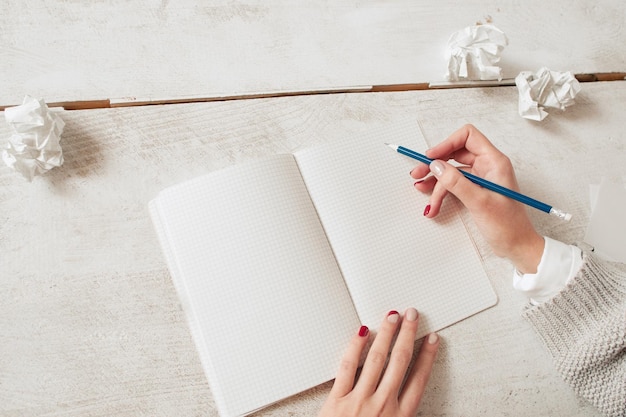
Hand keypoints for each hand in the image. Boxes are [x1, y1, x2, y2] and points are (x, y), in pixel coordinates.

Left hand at [317, 308, 438, 416]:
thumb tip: (411, 398)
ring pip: (377, 359)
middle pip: (400, 362)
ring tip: (392, 316)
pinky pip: (347, 367)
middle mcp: (383, 405)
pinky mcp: (337, 400)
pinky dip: (354, 347)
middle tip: (412, 314)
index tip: (432, 339)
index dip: (427, 356)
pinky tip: (361, 332)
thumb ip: (402, 415)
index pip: (418, 379)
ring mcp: (360, 401)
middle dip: (408, 335)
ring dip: (386, 334)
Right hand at [411, 124, 543, 272]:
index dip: (447, 144)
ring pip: (451, 172)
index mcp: (494, 162)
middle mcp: (487, 166)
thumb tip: (436, 166)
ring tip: (422, 191)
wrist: (517, 247)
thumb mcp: (479, 202)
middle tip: (418, 174)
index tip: (431, 157)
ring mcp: (481, 179)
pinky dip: (441, 193)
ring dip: (435, 182)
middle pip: (455, 154)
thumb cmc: (508, 226)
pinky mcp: (475, 191)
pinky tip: (433, 205)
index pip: (468, 137)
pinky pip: (453, 185)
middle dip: (435, 164)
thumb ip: (456, 182)